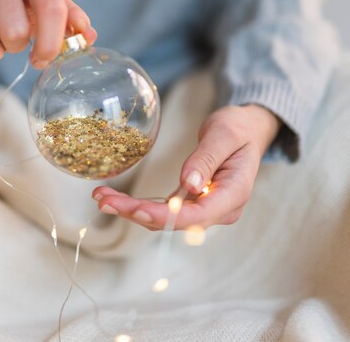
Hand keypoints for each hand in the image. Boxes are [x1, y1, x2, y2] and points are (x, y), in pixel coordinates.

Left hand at [92, 104, 281, 229]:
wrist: (248, 130)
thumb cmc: (238, 128)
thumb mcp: (224, 134)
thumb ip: (206, 159)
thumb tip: (188, 185)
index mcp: (234, 194)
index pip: (196, 215)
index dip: (163, 216)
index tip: (135, 209)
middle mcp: (220, 209)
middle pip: (175, 221)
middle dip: (137, 213)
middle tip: (104, 201)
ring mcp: (206, 209)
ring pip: (165, 219)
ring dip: (132, 210)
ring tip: (101, 197)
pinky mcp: (193, 203)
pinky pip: (164, 210)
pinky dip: (139, 205)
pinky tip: (115, 198)